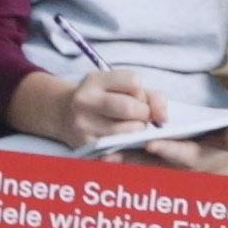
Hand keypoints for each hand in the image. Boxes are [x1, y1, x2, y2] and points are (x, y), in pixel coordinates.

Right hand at [14, 67, 166, 148]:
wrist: (64, 114)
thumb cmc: (103, 98)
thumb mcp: (120, 86)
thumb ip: (150, 96)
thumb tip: (163, 118)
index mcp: (94, 80)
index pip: (134, 81)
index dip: (142, 92)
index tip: (136, 97)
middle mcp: (84, 101)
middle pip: (131, 108)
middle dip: (144, 114)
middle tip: (140, 116)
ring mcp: (83, 125)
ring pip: (129, 131)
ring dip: (138, 130)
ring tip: (130, 126)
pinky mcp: (86, 146)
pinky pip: (120, 147)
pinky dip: (128, 144)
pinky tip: (122, 138)